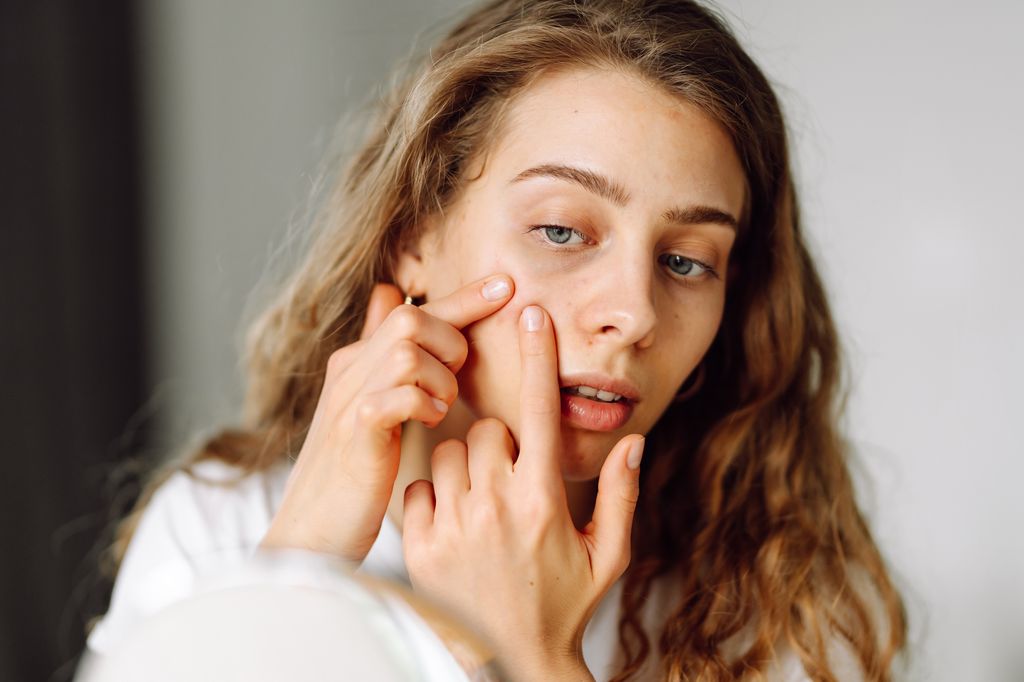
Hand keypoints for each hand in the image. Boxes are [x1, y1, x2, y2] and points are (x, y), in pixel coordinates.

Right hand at [260, 274, 514, 562]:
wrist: (311, 532)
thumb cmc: (352, 476)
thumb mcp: (370, 407)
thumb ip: (386, 359)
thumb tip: (391, 298)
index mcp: (357, 362)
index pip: (414, 310)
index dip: (464, 297)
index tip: (506, 285)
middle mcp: (349, 370)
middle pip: (411, 318)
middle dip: (451, 342)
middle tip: (456, 380)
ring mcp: (348, 398)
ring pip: (408, 351)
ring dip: (440, 378)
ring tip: (440, 408)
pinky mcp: (354, 431)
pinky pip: (399, 394)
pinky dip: (424, 404)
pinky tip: (429, 423)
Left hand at [402, 304, 644, 679]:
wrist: (511, 660)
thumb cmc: (564, 606)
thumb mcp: (608, 556)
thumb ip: (620, 495)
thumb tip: (633, 441)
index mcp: (544, 499)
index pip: (542, 411)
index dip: (538, 356)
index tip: (530, 314)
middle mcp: (498, 504)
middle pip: (486, 428)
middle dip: (497, 443)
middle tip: (508, 481)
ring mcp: (455, 523)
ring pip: (448, 452)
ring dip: (464, 468)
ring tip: (481, 506)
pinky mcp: (420, 543)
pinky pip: (418, 488)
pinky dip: (432, 497)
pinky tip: (453, 525)